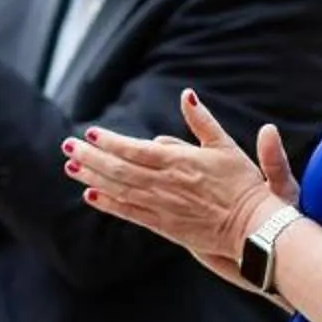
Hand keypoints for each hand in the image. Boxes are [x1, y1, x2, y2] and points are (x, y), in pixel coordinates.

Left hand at [63, 88, 292, 281]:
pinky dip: (108, 203)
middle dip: (90, 156)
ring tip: (71, 166)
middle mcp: (165, 183)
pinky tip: (91, 194)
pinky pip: (129, 213)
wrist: (254, 226)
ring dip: (92, 177)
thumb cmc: (242, 183)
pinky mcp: (163, 226)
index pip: (134, 149)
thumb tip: (186, 94)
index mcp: (179, 162)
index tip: (89, 133)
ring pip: (118, 189)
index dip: (109, 141)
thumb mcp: (225, 146)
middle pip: (118, 168)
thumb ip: (202, 121)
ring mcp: (162, 206)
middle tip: (67, 146)